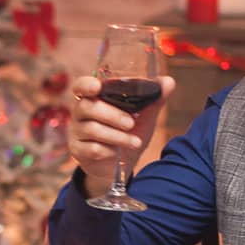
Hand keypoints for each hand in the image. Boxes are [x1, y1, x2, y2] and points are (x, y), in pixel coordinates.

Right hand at [65, 74, 174, 195]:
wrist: (123, 162)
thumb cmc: (130, 131)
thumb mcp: (144, 115)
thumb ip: (154, 98)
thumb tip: (169, 82)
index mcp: (93, 97)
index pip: (81, 86)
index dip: (86, 85)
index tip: (97, 87)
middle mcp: (80, 112)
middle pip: (87, 107)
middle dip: (112, 115)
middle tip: (132, 124)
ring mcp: (76, 131)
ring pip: (92, 129)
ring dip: (117, 136)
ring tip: (135, 142)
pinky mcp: (77, 150)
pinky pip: (91, 148)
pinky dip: (108, 150)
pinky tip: (117, 153)